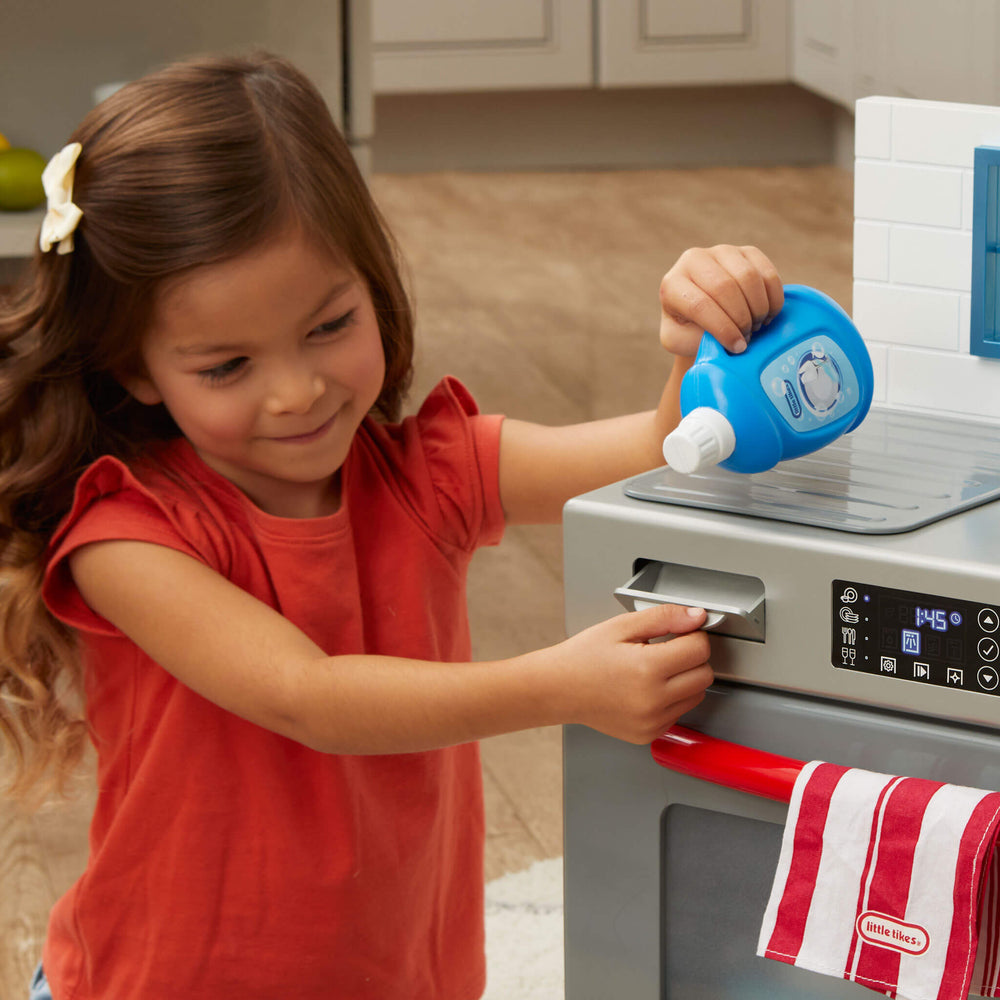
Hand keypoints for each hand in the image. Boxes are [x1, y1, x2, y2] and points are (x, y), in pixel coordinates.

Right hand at [559, 603, 713, 743]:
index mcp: (647, 668)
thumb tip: (696, 616)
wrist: (558, 689)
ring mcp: (652, 721)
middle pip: (704, 675)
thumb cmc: (584, 657)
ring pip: (696, 695)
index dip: (693, 635)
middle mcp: (652, 700)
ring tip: (654, 669)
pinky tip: (647, 688)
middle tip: (666, 649)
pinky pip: (679, 713)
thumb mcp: (622, 626)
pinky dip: (672, 699)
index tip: (680, 632)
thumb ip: (664, 617)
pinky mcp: (649, 733)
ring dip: (685, 679)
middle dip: (692, 657)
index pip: (700, 649)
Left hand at [659, 245, 783, 357]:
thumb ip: (691, 340)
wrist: (704, 314)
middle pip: (725, 288)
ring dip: (758, 308)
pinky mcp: (747, 252)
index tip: (737, 347)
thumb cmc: (689, 330)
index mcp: (672, 285)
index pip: (699, 304)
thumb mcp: (679, 341)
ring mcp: (722, 252)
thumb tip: (719, 339)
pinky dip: (773, 298)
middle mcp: (694, 260)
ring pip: (748, 277)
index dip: (722, 329)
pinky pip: (767, 273)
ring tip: (755, 326)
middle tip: (747, 337)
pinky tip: (767, 315)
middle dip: (741, 318)